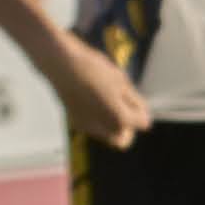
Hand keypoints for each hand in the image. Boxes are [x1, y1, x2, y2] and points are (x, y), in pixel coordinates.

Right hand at [45, 33, 154, 147]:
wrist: (62, 64)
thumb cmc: (93, 68)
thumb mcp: (120, 80)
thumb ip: (134, 100)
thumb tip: (142, 112)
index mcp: (119, 117)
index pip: (141, 123)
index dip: (141, 112)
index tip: (136, 101)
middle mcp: (103, 128)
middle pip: (122, 140)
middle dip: (126, 127)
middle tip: (123, 108)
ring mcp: (87, 126)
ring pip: (106, 136)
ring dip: (111, 125)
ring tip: (106, 101)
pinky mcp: (75, 122)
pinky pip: (92, 129)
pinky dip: (97, 121)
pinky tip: (93, 102)